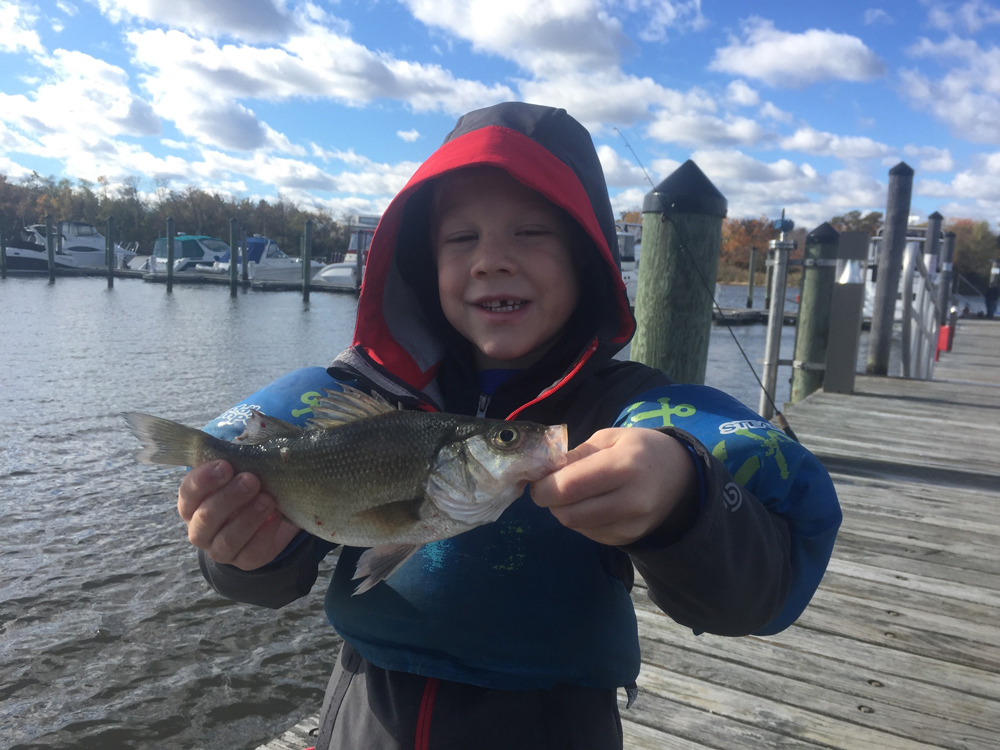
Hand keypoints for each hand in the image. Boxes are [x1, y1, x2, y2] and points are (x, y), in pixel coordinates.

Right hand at [177, 460, 301, 569]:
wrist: (267, 518)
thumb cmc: (248, 486)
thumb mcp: (240, 471)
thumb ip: (238, 459)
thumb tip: (251, 435)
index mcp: (192, 504)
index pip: (188, 493)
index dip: (204, 479)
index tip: (225, 465)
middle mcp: (200, 529)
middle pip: (206, 517)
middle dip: (229, 497)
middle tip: (251, 479)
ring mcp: (220, 549)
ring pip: (228, 538)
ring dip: (248, 517)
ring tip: (267, 499)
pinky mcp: (245, 561)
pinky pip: (252, 552)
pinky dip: (265, 533)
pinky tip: (276, 516)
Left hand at [530, 428, 696, 546]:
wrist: (681, 477)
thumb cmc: (640, 449)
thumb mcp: (610, 437)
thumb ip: (576, 454)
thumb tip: (545, 471)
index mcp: (624, 465)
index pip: (569, 486)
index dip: (544, 486)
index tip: (539, 479)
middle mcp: (630, 500)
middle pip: (569, 513)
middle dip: (551, 501)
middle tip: (552, 488)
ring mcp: (632, 525)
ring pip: (576, 526)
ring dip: (565, 511)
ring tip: (576, 493)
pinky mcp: (629, 539)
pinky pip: (590, 534)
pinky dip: (582, 521)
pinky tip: (593, 505)